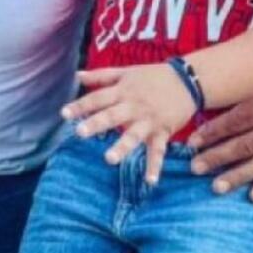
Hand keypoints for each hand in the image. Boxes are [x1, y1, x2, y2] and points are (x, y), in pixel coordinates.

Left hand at [62, 64, 194, 183]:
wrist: (189, 79)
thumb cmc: (154, 76)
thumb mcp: (126, 72)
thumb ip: (101, 76)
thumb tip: (76, 76)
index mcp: (123, 91)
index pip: (98, 98)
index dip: (81, 106)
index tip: (63, 114)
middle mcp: (134, 106)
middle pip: (113, 115)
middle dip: (97, 124)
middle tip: (80, 133)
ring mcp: (149, 120)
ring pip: (134, 135)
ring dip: (123, 147)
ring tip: (109, 160)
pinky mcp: (163, 131)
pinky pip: (158, 150)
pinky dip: (155, 166)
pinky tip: (150, 181)